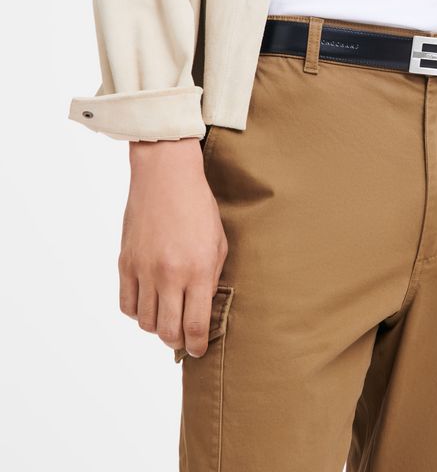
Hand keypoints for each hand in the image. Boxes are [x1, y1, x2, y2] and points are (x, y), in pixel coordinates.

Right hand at [118, 137, 227, 357]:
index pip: (195, 325)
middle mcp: (168, 275)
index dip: (197, 345)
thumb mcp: (218, 243)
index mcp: (197, 270)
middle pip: (168, 330)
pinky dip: (137, 313)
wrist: (166, 178)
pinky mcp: (125, 263)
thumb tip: (203, 308)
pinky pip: (126, 304)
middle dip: (178, 341)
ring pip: (145, 322)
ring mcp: (143, 270)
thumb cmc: (198, 207)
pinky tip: (149, 305)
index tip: (198, 351)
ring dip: (158, 328)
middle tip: (184, 339)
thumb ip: (211, 279)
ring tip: (168, 320)